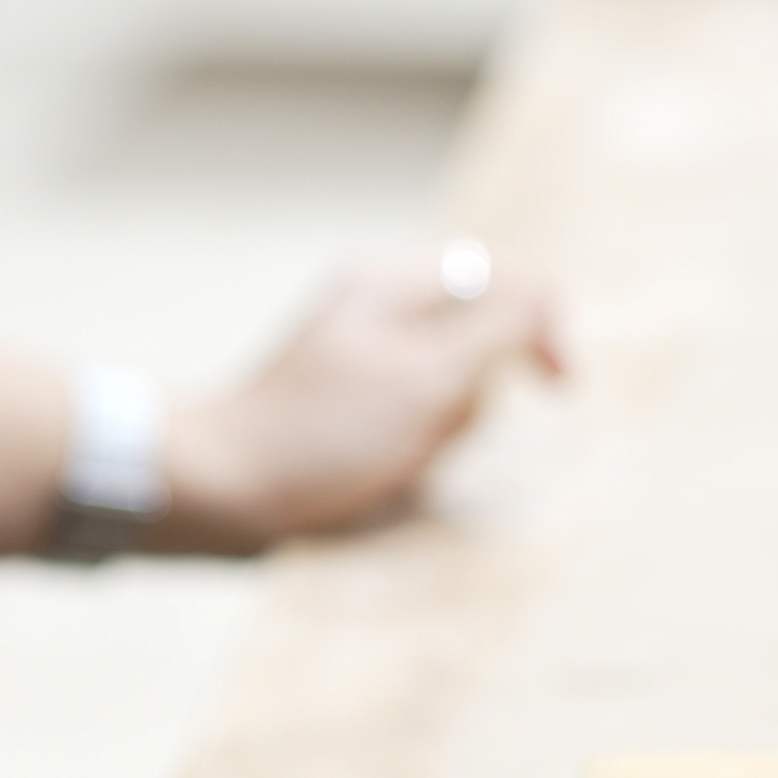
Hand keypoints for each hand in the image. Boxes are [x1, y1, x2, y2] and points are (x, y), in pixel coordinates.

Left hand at [161, 249, 567, 551]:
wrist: (216, 494)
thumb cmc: (317, 435)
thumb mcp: (424, 375)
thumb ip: (496, 329)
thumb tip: (548, 302)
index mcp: (390, 285)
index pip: (505, 283)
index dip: (544, 332)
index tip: (560, 389)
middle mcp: (378, 316)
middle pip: (482, 348)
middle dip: (475, 402)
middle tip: (426, 434)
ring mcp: (365, 369)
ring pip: (455, 400)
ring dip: (444, 440)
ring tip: (395, 467)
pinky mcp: (352, 420)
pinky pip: (420, 436)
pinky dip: (418, 463)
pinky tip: (383, 486)